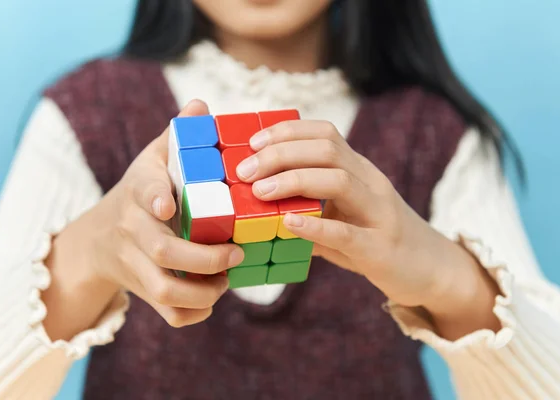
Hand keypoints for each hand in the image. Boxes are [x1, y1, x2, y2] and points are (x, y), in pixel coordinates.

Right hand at [44, 100, 243, 338]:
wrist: (100, 238)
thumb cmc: (140, 191)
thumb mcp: (153, 159)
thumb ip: (177, 135)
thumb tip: (202, 105)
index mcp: (140, 190)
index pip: (142, 191)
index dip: (154, 198)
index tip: (168, 206)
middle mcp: (134, 229)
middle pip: (164, 253)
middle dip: (207, 259)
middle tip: (237, 253)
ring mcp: (135, 263)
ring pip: (164, 290)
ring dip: (204, 292)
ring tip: (227, 279)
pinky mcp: (141, 290)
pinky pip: (166, 314)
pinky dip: (194, 313)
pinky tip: (212, 299)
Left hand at [236, 120, 499, 338]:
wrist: (432, 270)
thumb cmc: (377, 240)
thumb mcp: (343, 216)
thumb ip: (308, 208)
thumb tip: (258, 206)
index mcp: (359, 171)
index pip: (324, 134)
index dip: (286, 132)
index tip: (252, 143)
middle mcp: (371, 183)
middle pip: (326, 149)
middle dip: (280, 153)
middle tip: (244, 171)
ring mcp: (379, 213)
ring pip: (338, 180)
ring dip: (293, 180)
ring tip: (259, 190)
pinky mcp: (381, 248)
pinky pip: (347, 232)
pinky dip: (315, 226)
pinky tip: (288, 224)